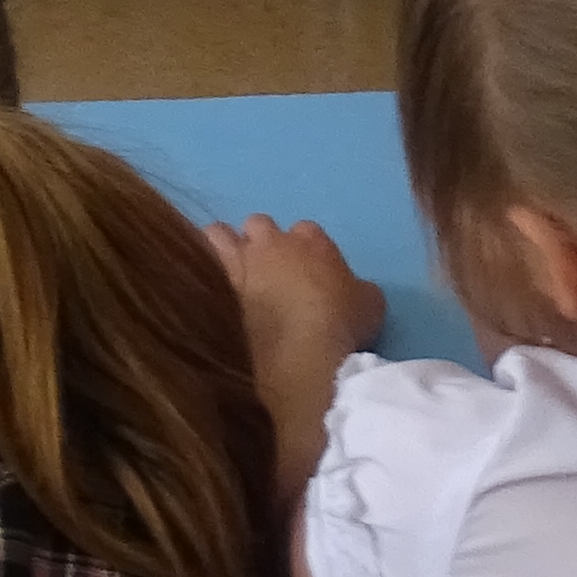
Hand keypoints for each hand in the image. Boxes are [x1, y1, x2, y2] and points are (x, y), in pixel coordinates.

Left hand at [220, 215, 381, 404]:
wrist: (303, 352)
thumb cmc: (344, 323)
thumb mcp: (371, 303)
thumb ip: (359, 287)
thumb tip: (353, 289)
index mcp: (313, 241)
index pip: (306, 230)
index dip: (307, 249)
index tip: (309, 269)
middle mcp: (274, 244)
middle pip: (260, 224)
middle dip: (263, 240)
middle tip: (270, 267)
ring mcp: (244, 264)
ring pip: (221, 234)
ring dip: (226, 244)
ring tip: (229, 263)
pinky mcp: (222, 290)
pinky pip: (205, 266)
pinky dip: (207, 270)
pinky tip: (210, 282)